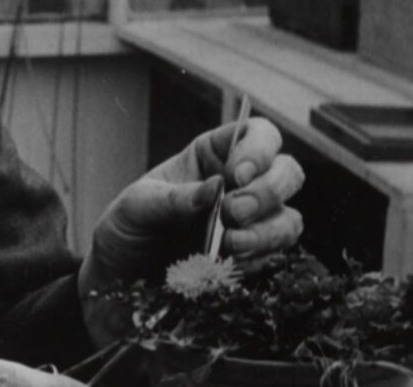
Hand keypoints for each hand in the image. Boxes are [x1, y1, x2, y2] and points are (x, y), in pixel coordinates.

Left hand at [77, 118, 304, 342]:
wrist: (122, 277)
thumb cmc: (129, 228)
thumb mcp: (138, 206)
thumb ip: (174, 198)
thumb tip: (213, 188)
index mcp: (213, 156)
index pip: (258, 134)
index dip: (259, 149)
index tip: (236, 175)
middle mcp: (241, 185)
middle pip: (287, 173)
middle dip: (267, 192)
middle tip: (232, 212)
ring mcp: (252, 223)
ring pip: (290, 218)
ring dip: (266, 231)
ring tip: (229, 244)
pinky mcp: (253, 257)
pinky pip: (276, 255)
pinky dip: (256, 259)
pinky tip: (226, 263)